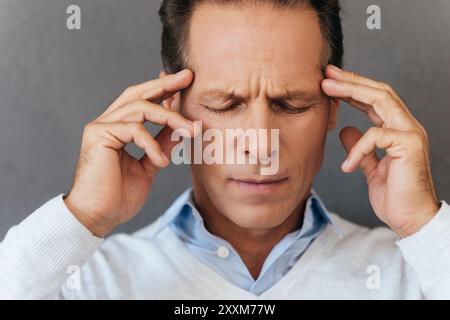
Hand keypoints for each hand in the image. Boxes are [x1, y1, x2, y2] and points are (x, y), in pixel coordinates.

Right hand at [64, 69, 195, 236]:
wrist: (98, 217)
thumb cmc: (119, 195)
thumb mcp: (150, 165)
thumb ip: (161, 145)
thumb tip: (180, 130)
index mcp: (119, 128)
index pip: (143, 101)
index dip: (163, 90)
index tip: (185, 83)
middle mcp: (108, 122)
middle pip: (138, 94)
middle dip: (165, 84)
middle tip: (188, 77)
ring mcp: (101, 126)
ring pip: (140, 108)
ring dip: (170, 118)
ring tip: (191, 132)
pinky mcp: (98, 135)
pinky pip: (134, 129)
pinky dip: (152, 144)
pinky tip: (162, 162)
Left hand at [322, 65, 439, 237]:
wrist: (411, 220)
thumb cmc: (394, 195)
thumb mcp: (370, 168)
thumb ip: (360, 148)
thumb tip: (344, 129)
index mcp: (397, 130)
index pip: (375, 100)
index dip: (353, 88)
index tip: (329, 81)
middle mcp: (406, 127)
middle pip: (379, 92)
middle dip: (351, 80)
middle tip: (326, 73)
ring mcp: (410, 134)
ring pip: (382, 100)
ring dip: (352, 92)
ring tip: (327, 89)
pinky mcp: (409, 146)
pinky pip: (376, 135)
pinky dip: (357, 148)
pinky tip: (347, 166)